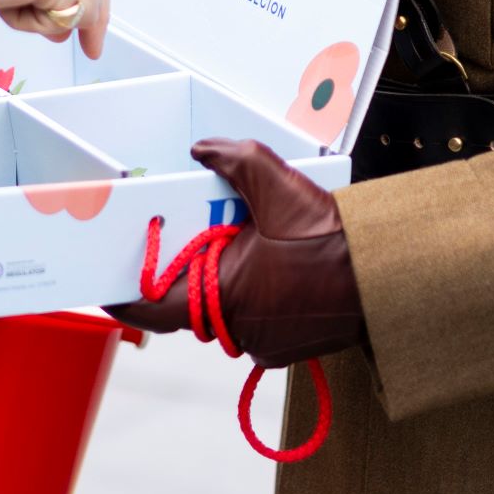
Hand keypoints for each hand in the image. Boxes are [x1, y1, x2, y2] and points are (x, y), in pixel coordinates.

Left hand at [105, 138, 364, 366]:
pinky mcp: (288, 344)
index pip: (152, 308)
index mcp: (226, 295)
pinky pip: (254, 314)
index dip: (122, 295)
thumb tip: (202, 149)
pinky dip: (252, 288)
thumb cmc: (336, 242)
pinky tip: (268, 257)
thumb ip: (233, 160)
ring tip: (232, 236)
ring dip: (222, 276)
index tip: (101, 283)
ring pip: (224, 306)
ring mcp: (267, 341)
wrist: (391, 277)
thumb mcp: (278, 184)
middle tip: (175, 234)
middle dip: (183, 268)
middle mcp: (242, 327)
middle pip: (190, 301)